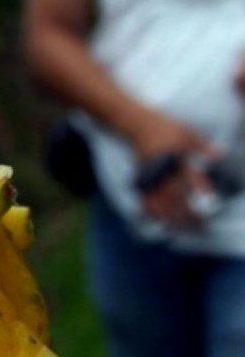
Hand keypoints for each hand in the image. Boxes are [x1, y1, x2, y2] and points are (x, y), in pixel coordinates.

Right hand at [127, 110, 218, 228]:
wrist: (136, 126)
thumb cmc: (164, 128)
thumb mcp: (187, 133)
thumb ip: (202, 146)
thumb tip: (221, 154)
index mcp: (176, 158)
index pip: (190, 178)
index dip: (200, 191)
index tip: (209, 203)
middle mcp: (162, 170)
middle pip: (175, 196)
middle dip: (187, 213)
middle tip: (199, 227)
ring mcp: (150, 177)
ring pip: (159, 202)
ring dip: (170, 218)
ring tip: (180, 230)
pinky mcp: (141, 180)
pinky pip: (144, 199)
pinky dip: (150, 213)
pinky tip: (156, 223)